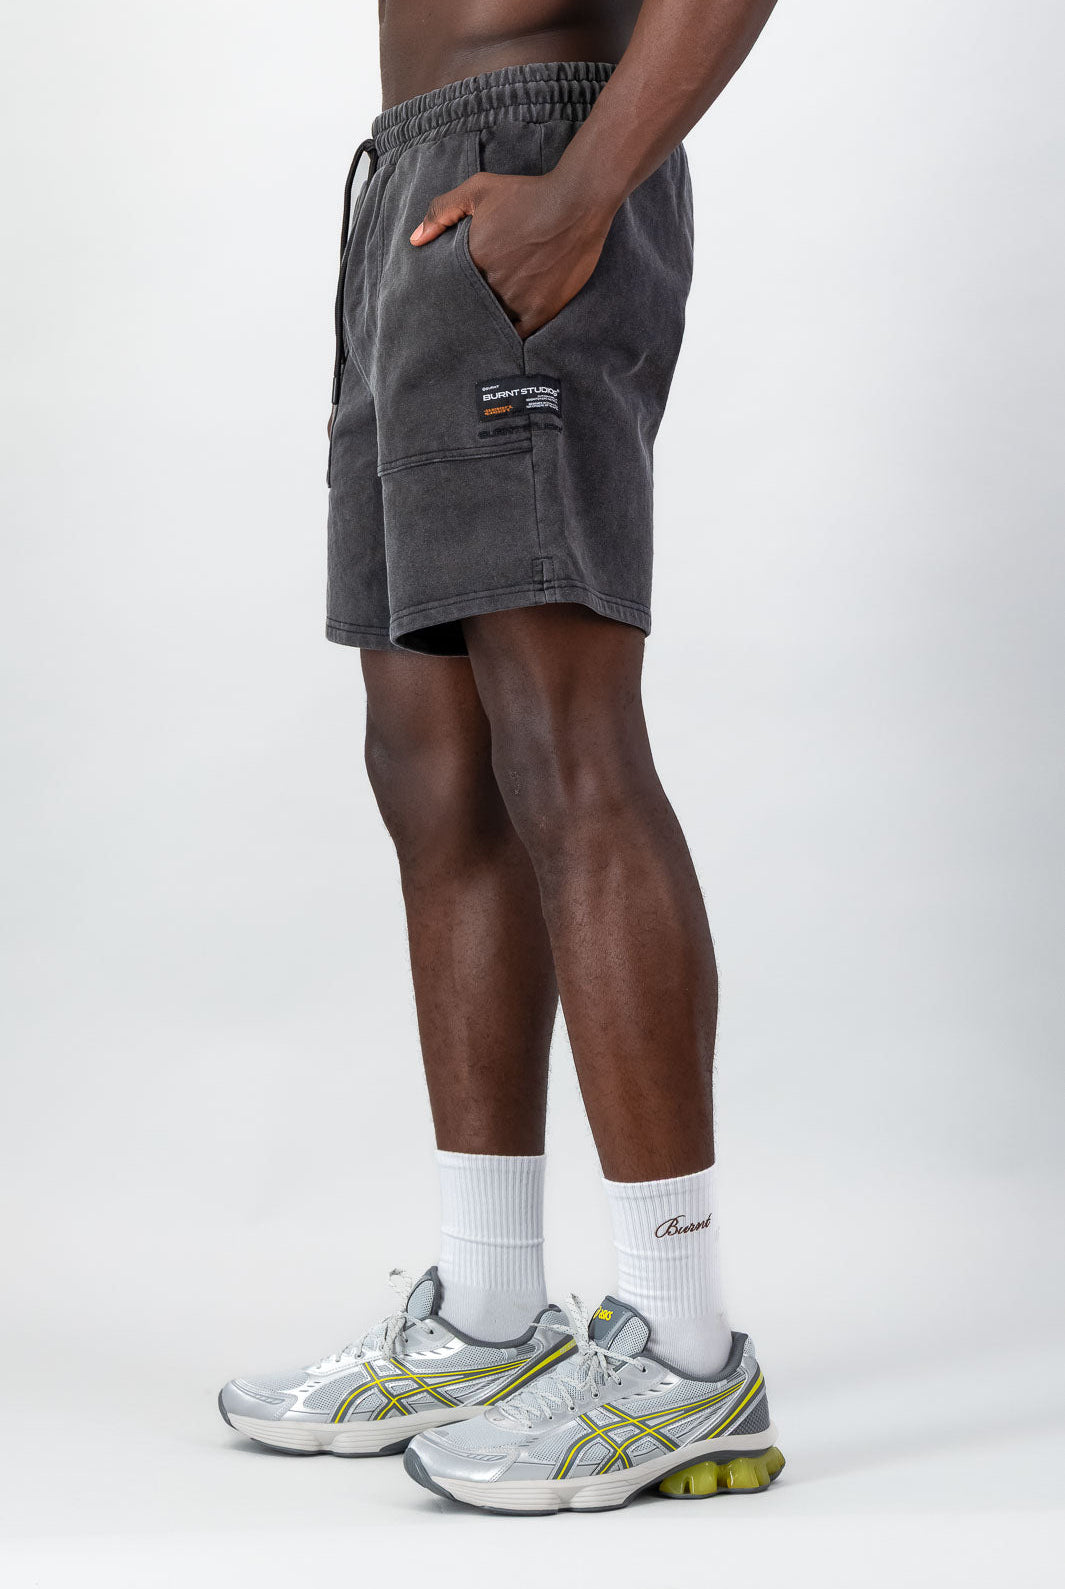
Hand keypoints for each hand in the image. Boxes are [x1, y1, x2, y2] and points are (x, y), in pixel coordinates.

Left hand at [410, 170, 614, 338]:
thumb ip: (442, 210)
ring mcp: (516, 298)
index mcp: (472, 257)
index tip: (452, 295)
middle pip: (472, 305)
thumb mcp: (480, 189)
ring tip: (487, 325)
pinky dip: (512, 335)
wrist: (577, 202)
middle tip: (466, 314)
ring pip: (494, 321)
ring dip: (490, 323)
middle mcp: (491, 282)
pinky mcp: (540, 310)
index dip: (453, 291)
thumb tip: (415, 240)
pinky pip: (519, 334)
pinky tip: (508, 333)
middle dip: (469, 308)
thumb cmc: (528, 193)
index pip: (452, 286)